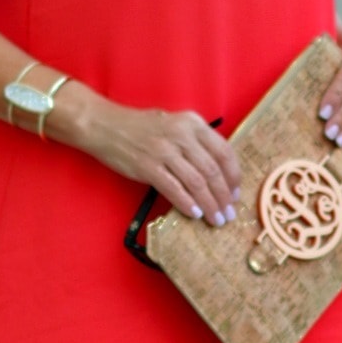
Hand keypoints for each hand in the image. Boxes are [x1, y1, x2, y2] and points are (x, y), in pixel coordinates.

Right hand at [67, 92, 243, 226]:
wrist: (105, 125)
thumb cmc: (141, 128)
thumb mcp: (174, 124)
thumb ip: (196, 142)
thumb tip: (218, 173)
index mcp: (192, 123)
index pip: (223, 151)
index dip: (233, 176)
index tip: (236, 194)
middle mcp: (181, 134)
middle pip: (212, 170)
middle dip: (224, 197)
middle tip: (229, 214)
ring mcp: (164, 150)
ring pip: (196, 182)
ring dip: (209, 205)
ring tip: (215, 220)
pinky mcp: (147, 166)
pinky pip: (173, 188)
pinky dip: (186, 203)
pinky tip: (194, 214)